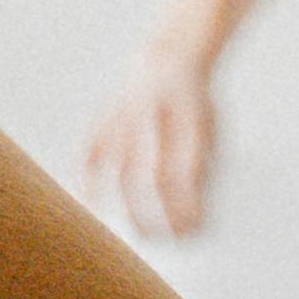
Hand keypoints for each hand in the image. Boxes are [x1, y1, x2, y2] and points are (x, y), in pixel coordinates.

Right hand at [83, 39, 222, 240]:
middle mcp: (156, 117)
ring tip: (137, 233)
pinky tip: (91, 206)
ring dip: (127, 205)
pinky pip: (90, 151)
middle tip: (163, 240)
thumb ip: (202, 171)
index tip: (190, 233)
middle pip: (152, 175)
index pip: (186, 173)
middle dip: (157, 212)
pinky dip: (87, 180)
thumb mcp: (210, 130)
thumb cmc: (195, 108)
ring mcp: (126, 115)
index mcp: (189, 119)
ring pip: (121, 169)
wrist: (170, 58)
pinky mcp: (106, 117)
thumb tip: (195, 223)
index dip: (185, 206)